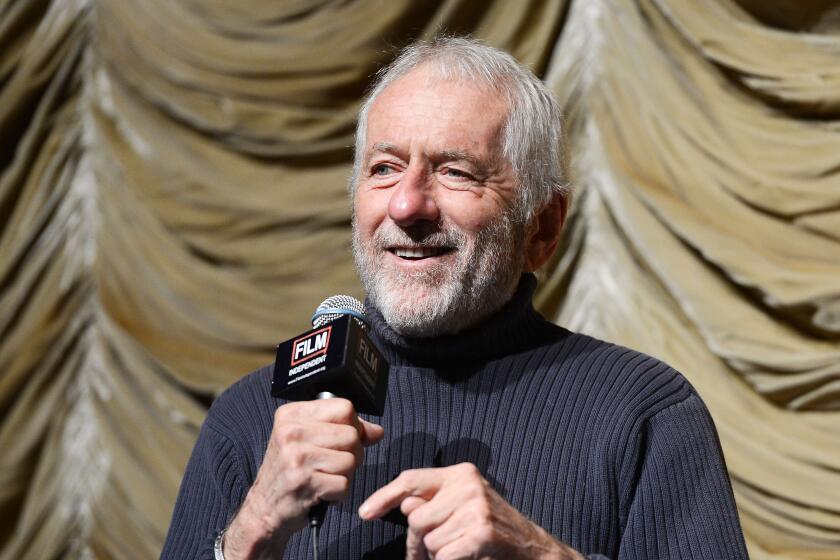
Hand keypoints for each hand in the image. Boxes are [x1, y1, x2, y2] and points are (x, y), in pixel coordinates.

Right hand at [224, 399, 383, 558]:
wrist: (264, 508)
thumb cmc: (289, 471)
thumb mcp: (307, 440)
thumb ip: (342, 429)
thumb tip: (376, 431)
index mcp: (291, 415)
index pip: (345, 407)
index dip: (353, 426)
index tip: (341, 440)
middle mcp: (291, 432)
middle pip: (352, 435)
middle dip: (352, 454)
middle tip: (332, 464)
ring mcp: (297, 457)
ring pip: (351, 460)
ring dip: (344, 475)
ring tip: (324, 477)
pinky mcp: (304, 482)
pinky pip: (345, 484)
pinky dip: (338, 493)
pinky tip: (321, 492)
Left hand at [359, 463, 582, 559]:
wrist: (533, 549)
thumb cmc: (491, 527)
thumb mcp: (464, 503)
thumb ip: (434, 501)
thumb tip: (400, 507)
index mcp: (461, 473)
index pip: (410, 480)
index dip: (383, 496)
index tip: (365, 513)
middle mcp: (468, 485)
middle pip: (416, 517)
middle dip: (418, 541)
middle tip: (435, 550)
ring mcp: (476, 509)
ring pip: (428, 540)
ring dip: (436, 554)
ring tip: (459, 550)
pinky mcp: (481, 534)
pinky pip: (442, 556)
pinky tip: (468, 556)